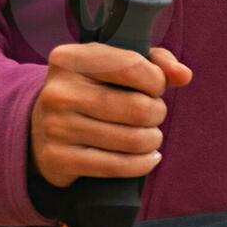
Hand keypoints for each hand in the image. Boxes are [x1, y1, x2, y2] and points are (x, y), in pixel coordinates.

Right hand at [31, 41, 193, 190]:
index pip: (132, 67)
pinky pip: (117, 166)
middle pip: (137, 108)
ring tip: (149, 135)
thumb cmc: (92, 90)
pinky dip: (142, 164)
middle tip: (152, 115)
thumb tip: (184, 75)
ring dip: (152, 139)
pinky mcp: (58, 159)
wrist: (42, 128)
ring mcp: (55, 127)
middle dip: (157, 113)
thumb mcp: (115, 65)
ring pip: (132, 140)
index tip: (154, 88)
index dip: (156, 81)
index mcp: (70, 59)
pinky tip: (148, 158)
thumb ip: (156, 61)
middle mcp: (59, 92)